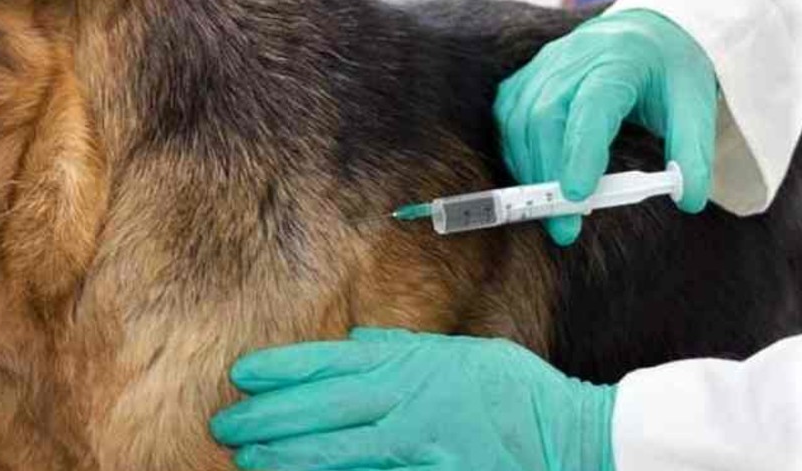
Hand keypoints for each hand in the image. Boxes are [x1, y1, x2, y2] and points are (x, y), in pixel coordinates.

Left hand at [211, 328, 615, 470]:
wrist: (575, 434)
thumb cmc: (513, 391)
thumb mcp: (460, 353)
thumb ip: (403, 350)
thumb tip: (356, 343)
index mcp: (412, 363)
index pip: (332, 361)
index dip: (282, 368)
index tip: (243, 373)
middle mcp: (410, 400)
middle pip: (323, 407)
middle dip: (268, 415)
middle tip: (225, 423)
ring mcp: (422, 442)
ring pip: (338, 449)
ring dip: (287, 454)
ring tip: (247, 457)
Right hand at [495, 9, 716, 244]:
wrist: (646, 32)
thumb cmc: (670, 71)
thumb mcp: (696, 104)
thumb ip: (693, 152)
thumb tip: (689, 199)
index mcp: (619, 60)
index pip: (591, 107)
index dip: (580, 152)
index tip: (577, 196)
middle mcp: (572, 58)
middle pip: (545, 117)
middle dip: (549, 175)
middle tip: (564, 226)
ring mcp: (541, 66)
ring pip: (519, 121)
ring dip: (529, 171)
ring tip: (553, 211)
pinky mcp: (523, 79)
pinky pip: (507, 120)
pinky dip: (516, 155)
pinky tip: (534, 180)